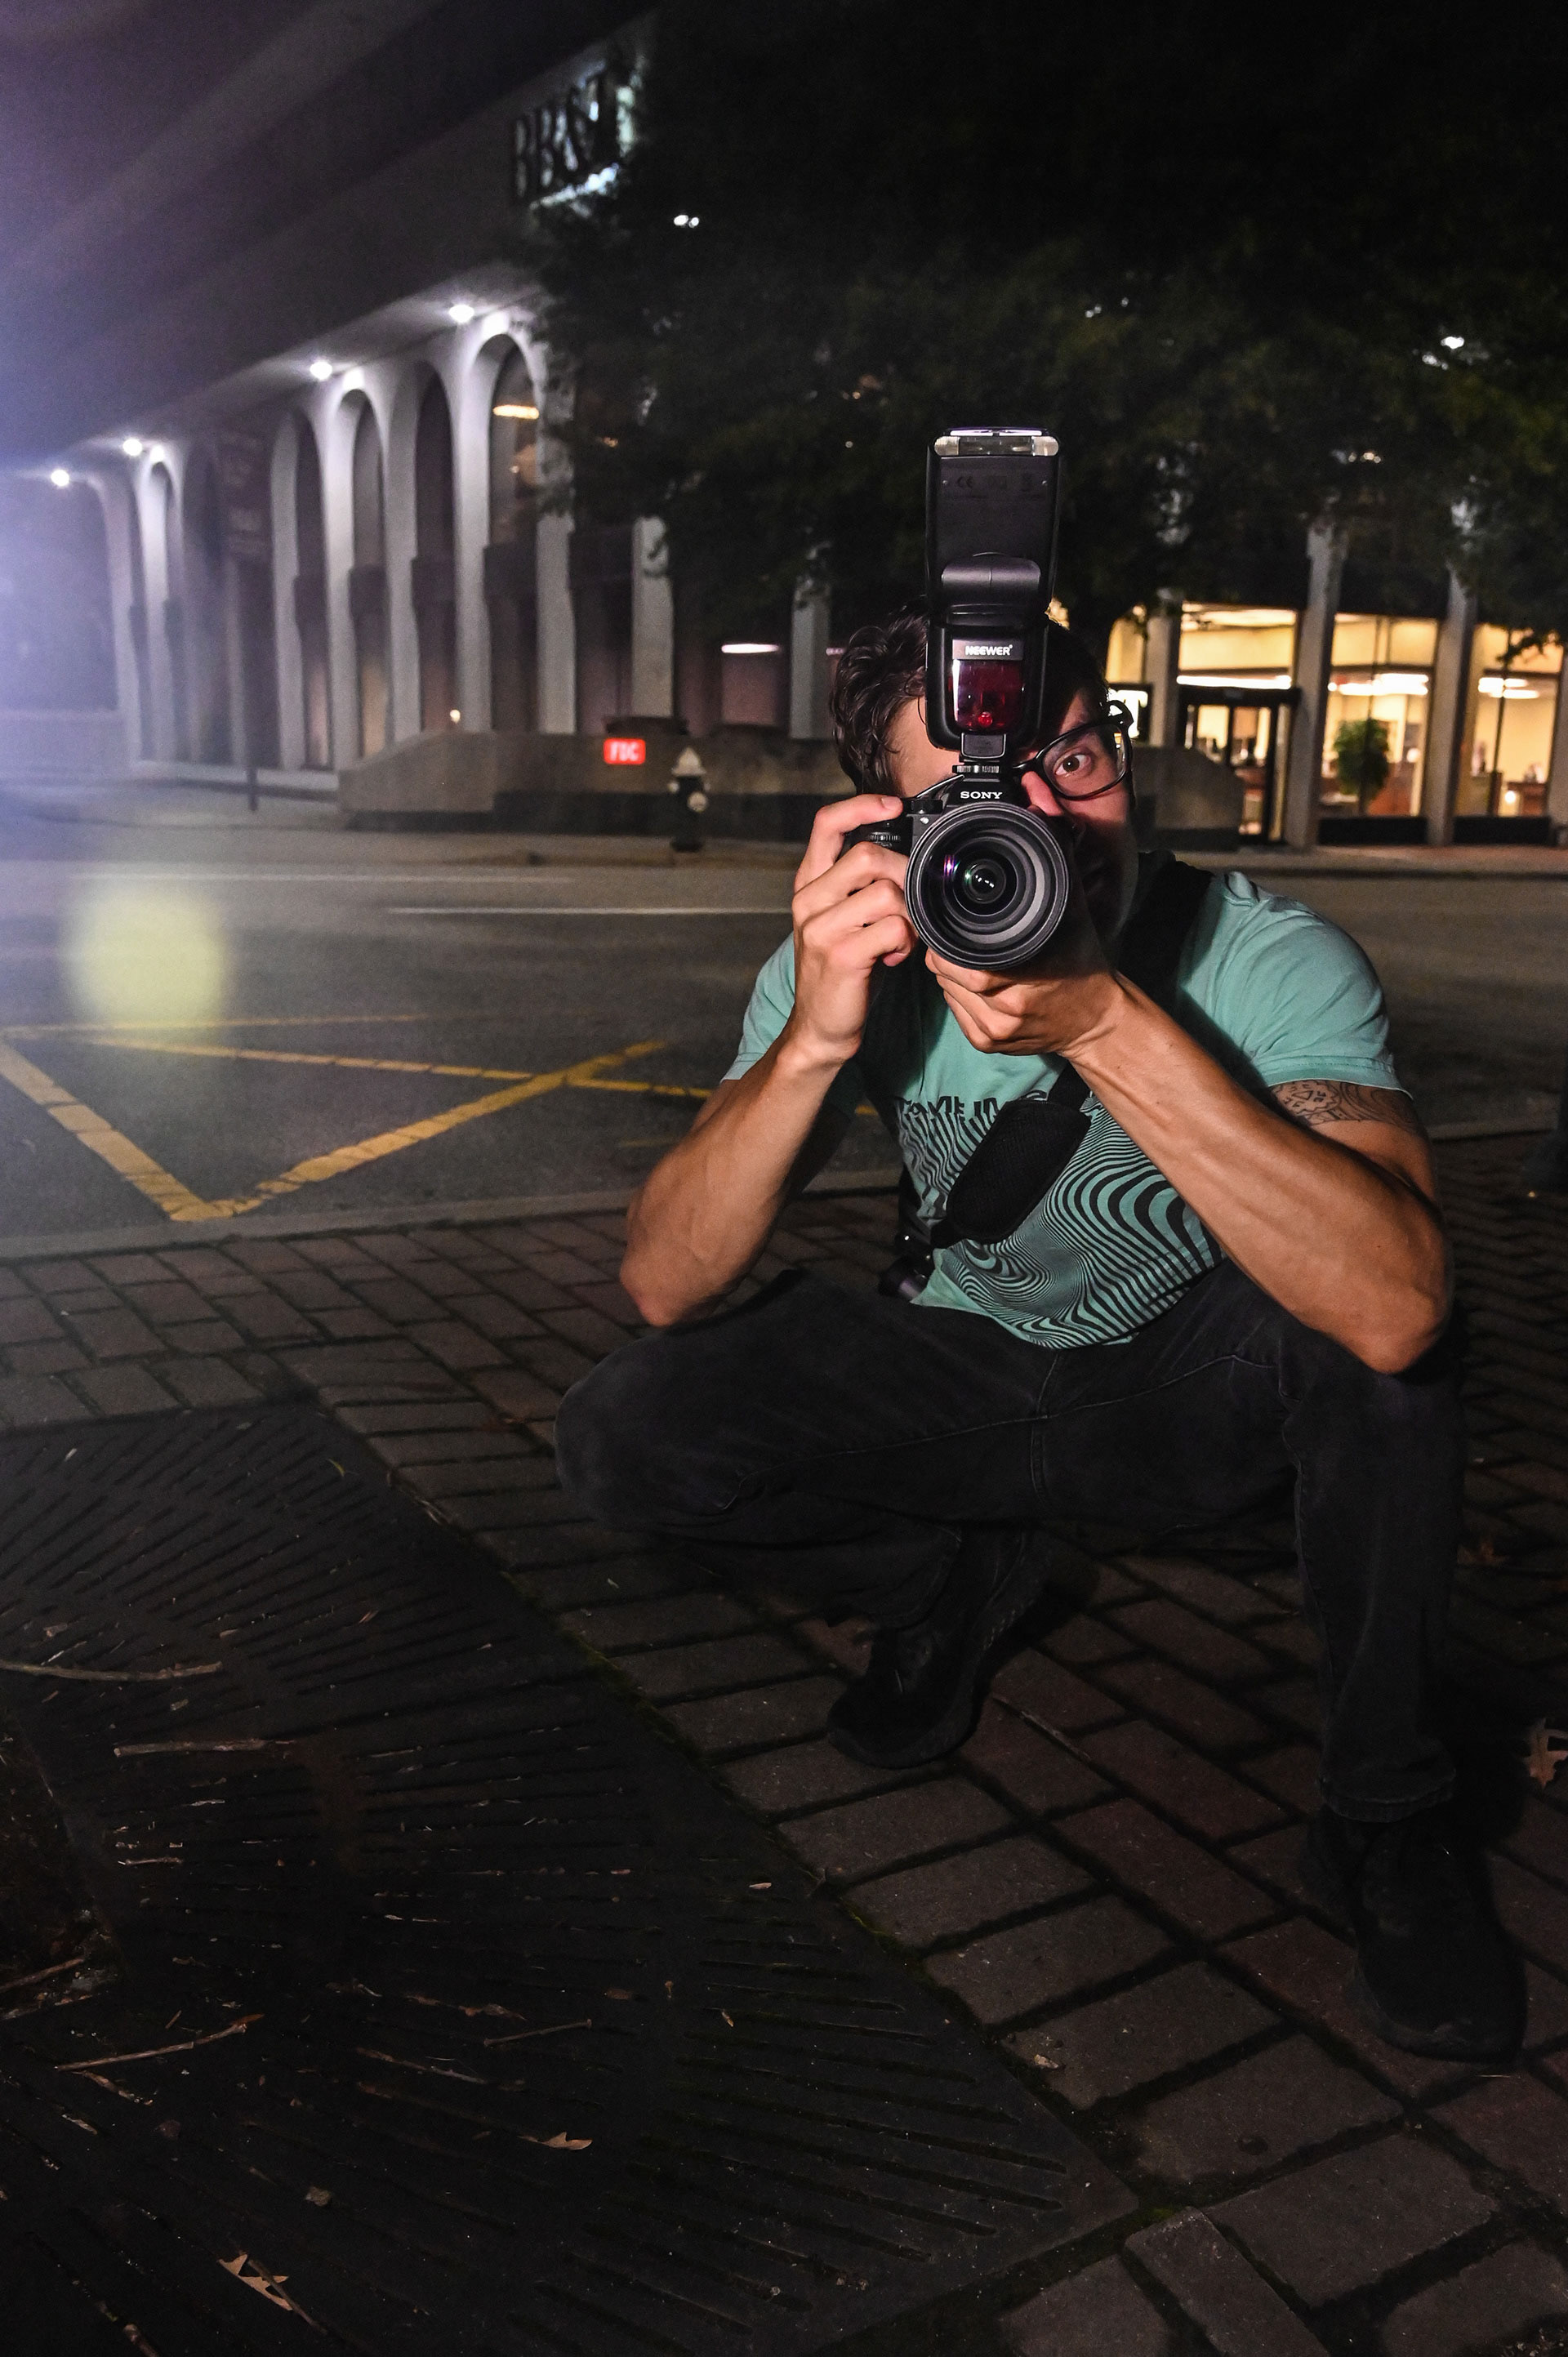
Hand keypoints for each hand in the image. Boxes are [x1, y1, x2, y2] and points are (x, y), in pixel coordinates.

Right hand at [785, 793, 917, 1068]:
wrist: (819, 1028)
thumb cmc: (839, 972)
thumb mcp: (839, 919)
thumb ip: (857, 885)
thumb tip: (904, 857)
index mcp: (808, 885)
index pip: (827, 824)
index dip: (862, 806)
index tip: (893, 805)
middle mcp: (809, 900)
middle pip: (868, 855)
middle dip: (904, 875)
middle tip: (909, 905)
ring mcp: (822, 927)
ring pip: (886, 891)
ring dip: (908, 914)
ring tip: (901, 938)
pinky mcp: (842, 954)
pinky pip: (893, 927)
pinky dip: (906, 941)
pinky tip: (896, 957)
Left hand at [924, 863, 1121, 1058]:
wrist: (1096, 1020)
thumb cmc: (1082, 964)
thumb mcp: (1072, 913)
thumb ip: (1056, 868)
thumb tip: (1043, 821)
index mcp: (1024, 977)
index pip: (959, 957)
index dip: (946, 938)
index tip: (946, 921)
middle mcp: (1006, 1008)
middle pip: (945, 972)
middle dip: (944, 951)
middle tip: (956, 935)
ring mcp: (995, 1031)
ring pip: (945, 990)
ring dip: (948, 971)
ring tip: (969, 956)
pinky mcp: (987, 1044)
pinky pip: (953, 1010)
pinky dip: (956, 992)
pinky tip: (975, 981)